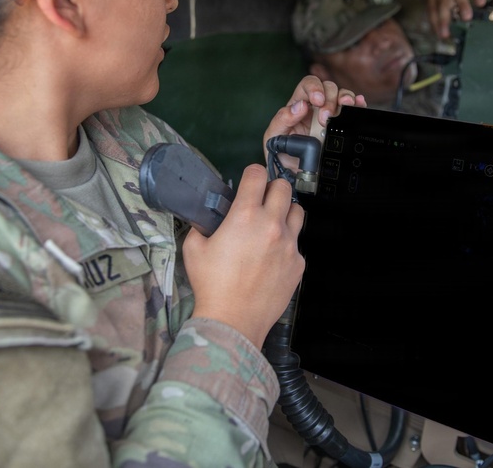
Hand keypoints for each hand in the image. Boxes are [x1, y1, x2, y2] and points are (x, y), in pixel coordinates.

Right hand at [184, 164, 304, 347]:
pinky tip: (272, 257)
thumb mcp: (194, 249)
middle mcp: (272, 224)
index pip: (257, 174)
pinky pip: (296, 244)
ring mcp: (289, 244)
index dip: (251, 173)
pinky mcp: (298, 263)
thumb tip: (205, 220)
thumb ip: (201, 227)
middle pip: (283, 187)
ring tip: (272, 224)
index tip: (248, 181)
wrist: (233, 320)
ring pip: (298, 212)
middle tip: (261, 201)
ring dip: (285, 211)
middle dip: (271, 189)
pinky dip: (286, 244)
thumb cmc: (211, 284)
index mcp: (245, 215)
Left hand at [263, 75, 365, 171]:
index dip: (314, 88)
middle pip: (328, 88)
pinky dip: (358, 104)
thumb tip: (300, 106)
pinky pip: (353, 110)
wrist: (293, 176)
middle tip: (325, 118)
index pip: (308, 84)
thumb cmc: (281, 153)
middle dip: (330, 100)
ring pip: (342, 95)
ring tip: (343, 109)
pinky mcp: (341, 127)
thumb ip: (282, 119)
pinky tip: (358, 104)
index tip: (316, 101)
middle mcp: (315, 107)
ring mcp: (330, 115)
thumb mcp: (274, 136)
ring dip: (345, 99)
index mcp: (298, 104)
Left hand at [425, 0, 487, 38]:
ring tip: (467, 17)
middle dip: (444, 18)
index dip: (435, 22)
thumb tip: (447, 33)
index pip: (432, 8)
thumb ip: (447, 11)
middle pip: (441, 1)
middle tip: (447, 32)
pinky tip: (480, 2)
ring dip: (462, 4)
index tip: (440, 36)